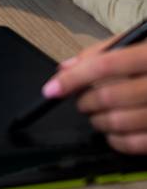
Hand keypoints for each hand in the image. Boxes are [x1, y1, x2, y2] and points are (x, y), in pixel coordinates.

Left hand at [40, 33, 146, 154]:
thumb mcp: (139, 43)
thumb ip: (104, 52)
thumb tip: (65, 67)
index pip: (105, 65)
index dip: (73, 78)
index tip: (51, 89)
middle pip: (110, 96)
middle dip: (85, 102)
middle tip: (81, 100)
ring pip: (121, 123)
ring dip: (98, 122)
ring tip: (96, 115)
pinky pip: (137, 145)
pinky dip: (117, 141)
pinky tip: (112, 133)